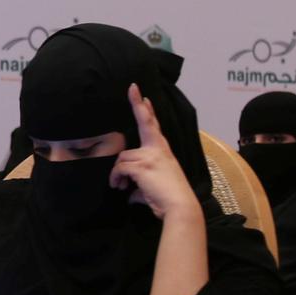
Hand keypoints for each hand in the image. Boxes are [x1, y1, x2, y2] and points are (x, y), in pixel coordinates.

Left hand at [109, 85, 200, 221]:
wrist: (179, 206)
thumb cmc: (168, 198)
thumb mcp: (152, 187)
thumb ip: (139, 185)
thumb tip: (129, 193)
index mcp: (162, 150)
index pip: (153, 125)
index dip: (146, 110)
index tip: (142, 94)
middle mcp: (157, 149)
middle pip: (145, 122)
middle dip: (138, 104)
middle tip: (133, 87)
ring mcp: (150, 156)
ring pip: (122, 158)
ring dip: (117, 173)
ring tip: (119, 185)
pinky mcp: (141, 166)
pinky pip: (120, 169)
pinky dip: (116, 178)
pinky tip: (120, 187)